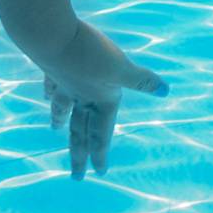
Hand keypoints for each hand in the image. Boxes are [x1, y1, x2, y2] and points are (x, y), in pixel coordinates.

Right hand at [37, 18, 168, 179]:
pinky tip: (47, 93)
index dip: (102, 152)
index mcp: (98, 100)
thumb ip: (141, 80)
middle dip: (79, 154)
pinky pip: (52, 84)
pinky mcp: (51, 67)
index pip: (101, 132)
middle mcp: (79, 96)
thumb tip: (165, 90)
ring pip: (62, 108)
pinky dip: (50, 91)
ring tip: (56, 129)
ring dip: (60, 120)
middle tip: (77, 176)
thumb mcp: (121, 67)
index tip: (99, 172)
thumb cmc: (88, 54)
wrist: (50, 36)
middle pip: (78, 131)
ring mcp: (62, 83)